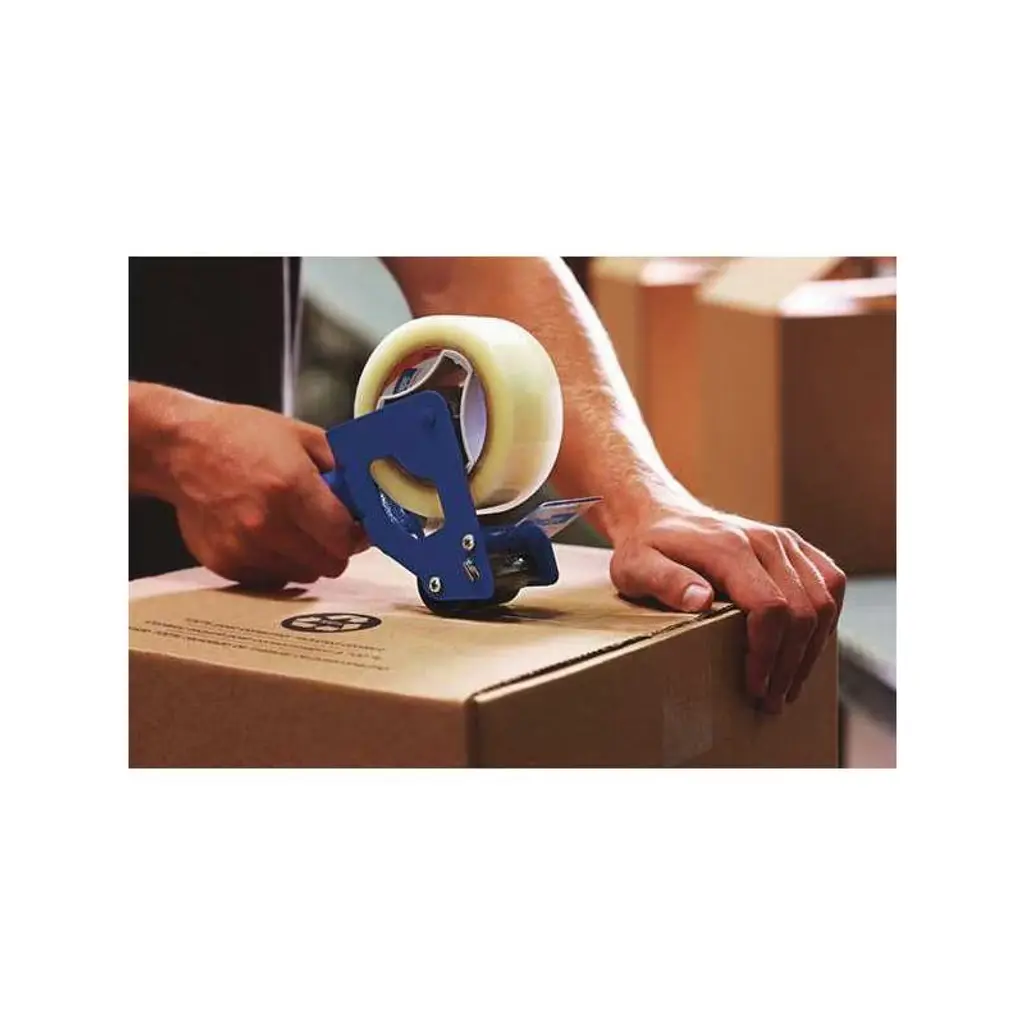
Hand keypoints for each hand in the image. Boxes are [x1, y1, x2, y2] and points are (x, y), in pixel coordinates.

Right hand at [143, 391, 364, 586]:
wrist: (180, 448)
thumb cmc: (239, 436)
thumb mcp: (301, 435)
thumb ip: (341, 465)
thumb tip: (369, 492)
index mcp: (292, 488)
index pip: (345, 538)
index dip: (358, 535)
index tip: (358, 528)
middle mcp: (268, 524)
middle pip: (330, 564)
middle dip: (336, 548)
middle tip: (327, 528)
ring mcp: (244, 547)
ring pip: (303, 575)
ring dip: (308, 557)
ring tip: (293, 528)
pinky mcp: (226, 563)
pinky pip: (272, 578)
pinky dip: (278, 563)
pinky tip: (266, 535)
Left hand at [609, 503, 845, 712]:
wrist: (660, 515)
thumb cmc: (647, 547)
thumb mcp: (637, 566)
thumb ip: (665, 582)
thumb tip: (700, 601)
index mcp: (729, 548)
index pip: (770, 606)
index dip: (768, 653)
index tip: (754, 685)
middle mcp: (765, 541)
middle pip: (802, 610)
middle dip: (789, 663)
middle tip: (771, 699)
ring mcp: (784, 541)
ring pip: (823, 600)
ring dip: (810, 649)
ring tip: (788, 685)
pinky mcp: (793, 546)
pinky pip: (830, 582)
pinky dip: (826, 619)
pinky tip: (806, 648)